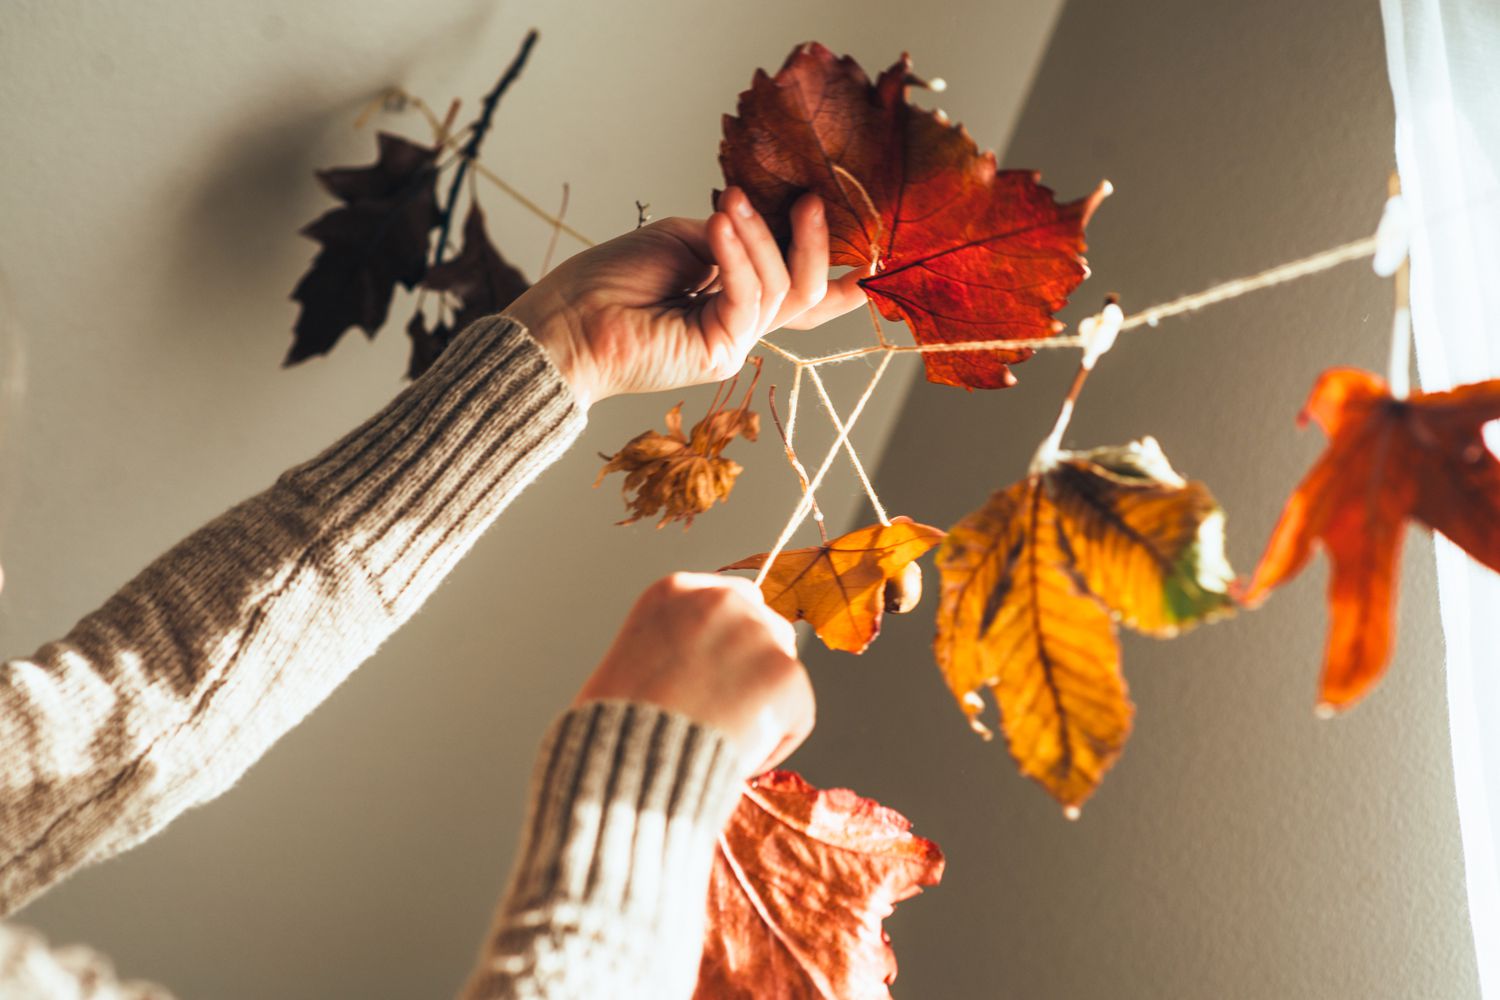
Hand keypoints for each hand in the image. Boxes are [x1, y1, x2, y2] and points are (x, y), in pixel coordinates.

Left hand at [503, 188, 866, 408]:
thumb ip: (732, 236)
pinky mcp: (719, 354)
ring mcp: (732, 342)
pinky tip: (721, 224)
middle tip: (809, 200)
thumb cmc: (610, 279)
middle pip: (803, 291)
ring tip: (732, 204)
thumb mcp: (683, 238)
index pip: (796, 290)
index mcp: (730, 296)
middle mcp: (739, 323)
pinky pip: (748, 300)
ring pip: (780, 291)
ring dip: (759, 239)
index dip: (837, 277)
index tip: (872, 252)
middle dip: (812, 243)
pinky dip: (737, 259)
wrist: (567, 320)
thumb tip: (768, 225)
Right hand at [573, 573, 814, 777]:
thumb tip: (707, 671)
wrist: (629, 763)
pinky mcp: (787, 676)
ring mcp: (758, 634)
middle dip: (751, 668)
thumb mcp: (632, 661)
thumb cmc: (613, 729)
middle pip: (764, 626)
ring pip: (782, 670)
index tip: (711, 677)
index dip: (723, 646)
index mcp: (675, 591)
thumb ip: (676, 648)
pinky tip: (736, 759)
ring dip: (762, 704)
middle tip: (723, 713)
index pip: (726, 603)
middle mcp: (721, 600)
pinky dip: (774, 745)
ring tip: (722, 740)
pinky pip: (798, 717)